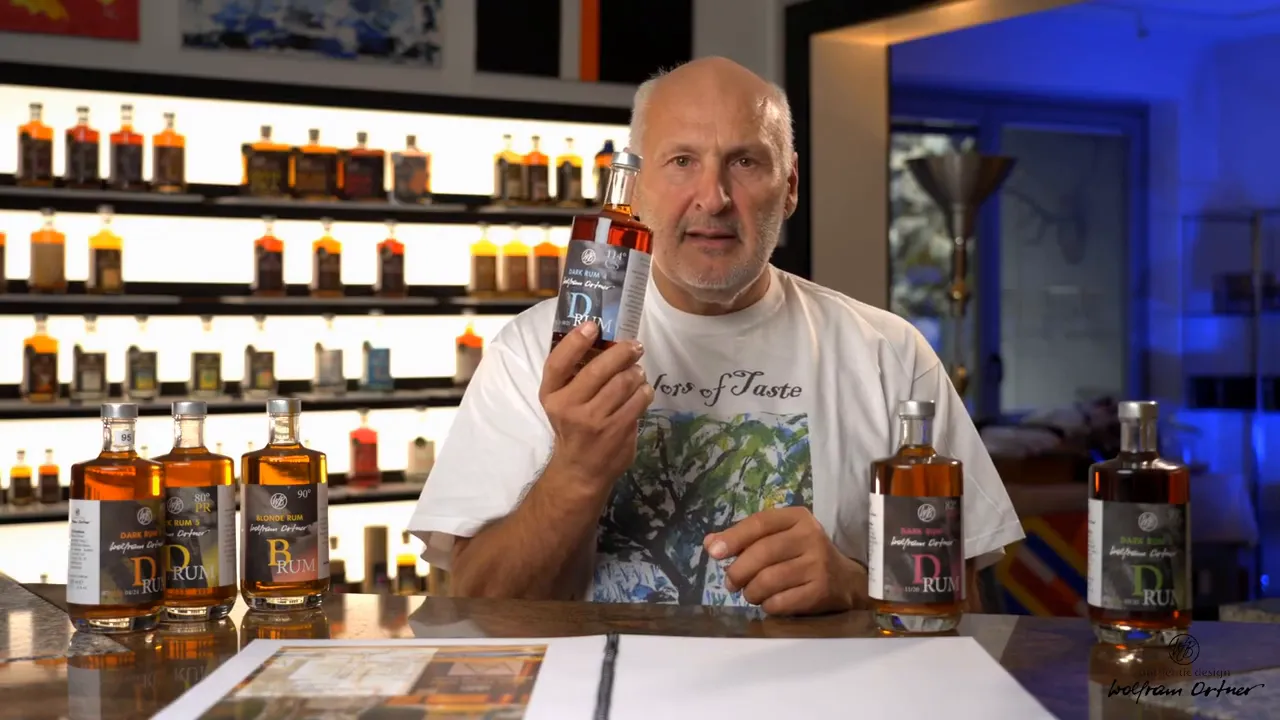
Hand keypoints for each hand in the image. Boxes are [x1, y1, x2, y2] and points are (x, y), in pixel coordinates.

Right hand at [540, 321, 653, 489]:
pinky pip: (638, 400)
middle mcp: (569, 407)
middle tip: (634, 346)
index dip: (575, 341)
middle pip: (598, 370)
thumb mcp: (561, 401)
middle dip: (622, 353)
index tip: (593, 326)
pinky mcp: (617, 431)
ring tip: (637, 371)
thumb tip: (604, 339)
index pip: (558, 363)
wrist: (580, 470)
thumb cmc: (572, 426)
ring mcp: (595, 421)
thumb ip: (573, 374)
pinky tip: (642, 391)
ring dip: (636, 372)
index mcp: (552, 395)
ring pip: (624, 383)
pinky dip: (644, 391)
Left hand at [704, 507, 862, 615]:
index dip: (733, 538)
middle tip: (731, 582)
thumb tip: (711, 544)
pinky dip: (767, 605)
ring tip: (750, 593)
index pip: (760, 523)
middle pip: (762, 553)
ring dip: (751, 591)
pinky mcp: (821, 591)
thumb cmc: (803, 555)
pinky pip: (781, 602)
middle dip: (738, 571)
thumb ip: (745, 538)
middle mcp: (811, 537)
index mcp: (798, 518)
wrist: (846, 580)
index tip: (713, 552)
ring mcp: (818, 565)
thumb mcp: (779, 538)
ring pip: (768, 580)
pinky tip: (769, 603)